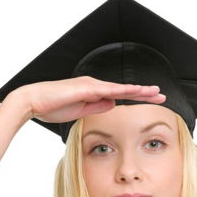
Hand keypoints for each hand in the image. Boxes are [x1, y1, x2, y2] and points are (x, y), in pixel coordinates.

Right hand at [13, 76, 165, 123]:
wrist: (34, 102)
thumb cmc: (52, 108)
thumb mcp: (79, 111)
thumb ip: (96, 107)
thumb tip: (112, 105)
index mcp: (93, 93)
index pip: (120, 96)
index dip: (137, 98)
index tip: (151, 101)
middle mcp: (95, 86)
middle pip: (125, 90)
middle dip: (144, 93)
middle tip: (162, 96)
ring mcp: (91, 85)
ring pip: (121, 88)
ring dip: (139, 90)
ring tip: (156, 92)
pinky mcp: (86, 88)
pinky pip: (109, 89)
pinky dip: (124, 91)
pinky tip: (136, 92)